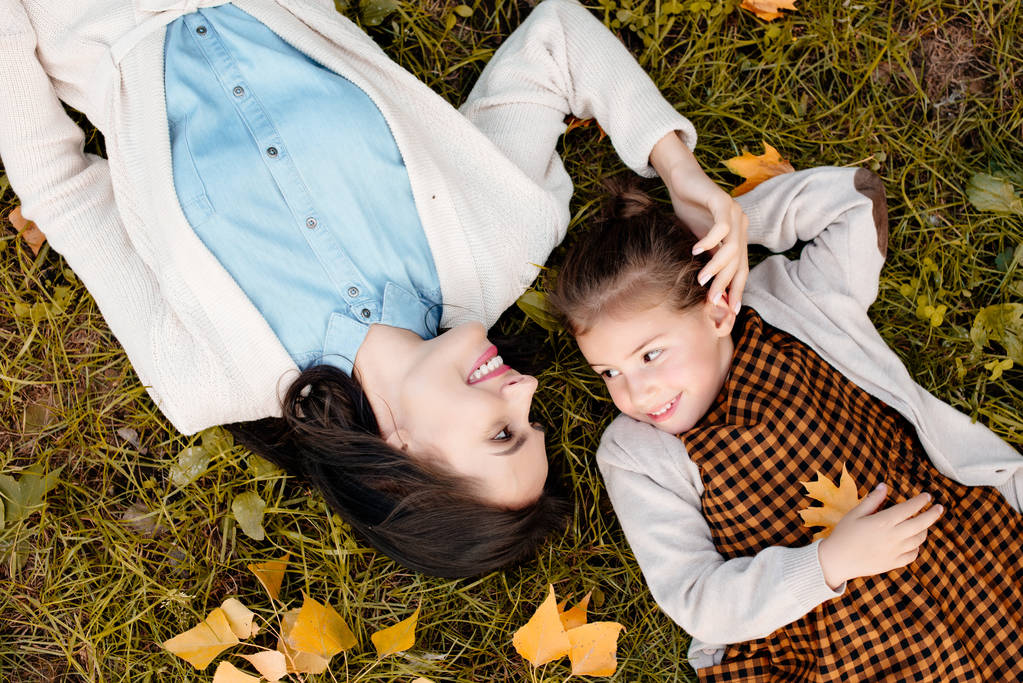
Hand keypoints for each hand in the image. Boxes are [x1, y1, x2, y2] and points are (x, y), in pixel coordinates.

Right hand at [649, 133, 748, 311]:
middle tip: (712, 302)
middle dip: (726, 284)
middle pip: (738, 262)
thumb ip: (706, 259)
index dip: (737, 290)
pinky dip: (709, 242)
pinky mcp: (722, 202)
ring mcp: (734, 213)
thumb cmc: (689, 210)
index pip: (741, 269)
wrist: (682, 179)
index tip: (730, 311)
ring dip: (717, 267)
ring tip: (702, 279)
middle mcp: (741, 225)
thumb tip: (705, 287)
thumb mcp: (698, 240)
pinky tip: (696, 251)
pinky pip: (721, 228)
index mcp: (738, 237)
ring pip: (732, 248)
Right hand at [817, 483, 942, 589]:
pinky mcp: (893, 563)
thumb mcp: (855, 513)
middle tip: (939, 508)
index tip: (927, 496)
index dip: (920, 501)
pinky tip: (912, 542)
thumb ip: (872, 500)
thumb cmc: (843, 534)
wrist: (836, 560)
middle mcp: (893, 536)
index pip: (908, 509)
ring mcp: (895, 551)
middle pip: (921, 524)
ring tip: (923, 524)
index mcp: (883, 522)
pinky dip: (916, 547)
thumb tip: (884, 486)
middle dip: (933, 514)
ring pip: (919, 539)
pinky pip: (913, 554)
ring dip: (924, 530)